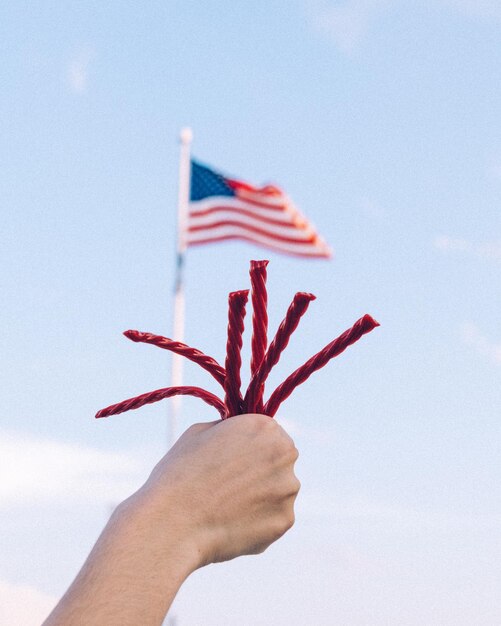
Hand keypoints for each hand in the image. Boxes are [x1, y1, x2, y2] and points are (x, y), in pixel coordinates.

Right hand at [138, 413, 300, 567]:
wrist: (174, 522)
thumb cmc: (180, 473)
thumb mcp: (201, 432)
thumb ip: (230, 429)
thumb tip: (240, 436)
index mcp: (265, 427)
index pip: (269, 434)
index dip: (251, 447)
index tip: (233, 461)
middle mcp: (285, 454)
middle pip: (280, 461)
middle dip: (262, 471)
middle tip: (232, 485)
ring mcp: (288, 488)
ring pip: (279, 491)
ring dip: (261, 497)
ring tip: (227, 507)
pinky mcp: (285, 520)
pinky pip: (274, 518)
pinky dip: (258, 522)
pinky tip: (232, 523)